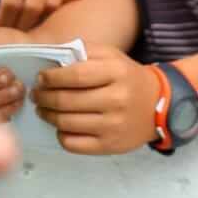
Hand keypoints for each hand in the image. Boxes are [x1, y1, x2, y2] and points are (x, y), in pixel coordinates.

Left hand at [29, 44, 160, 154]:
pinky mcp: (110, 146)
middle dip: (44, 97)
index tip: (41, 78)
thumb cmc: (128, 78)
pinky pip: (74, 144)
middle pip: (67, 101)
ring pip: (67, 123)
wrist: (160, 105)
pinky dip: (61, 135)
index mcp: (116, 73)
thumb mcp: (111, 56)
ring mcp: (113, 126)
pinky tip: (60, 126)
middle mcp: (116, 100)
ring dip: (48, 115)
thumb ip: (83, 52)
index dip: (52, 78)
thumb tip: (52, 58)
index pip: (75, 76)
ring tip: (43, 109)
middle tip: (36, 94)